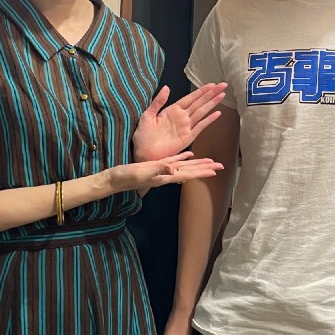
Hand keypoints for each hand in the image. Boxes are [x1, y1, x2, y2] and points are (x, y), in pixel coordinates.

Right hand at [105, 151, 222, 191]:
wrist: (114, 180)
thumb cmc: (126, 177)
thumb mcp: (141, 173)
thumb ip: (158, 170)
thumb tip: (174, 170)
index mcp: (165, 176)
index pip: (188, 174)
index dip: (201, 172)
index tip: (216, 171)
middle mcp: (166, 174)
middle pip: (190, 171)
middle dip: (205, 169)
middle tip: (220, 166)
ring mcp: (161, 170)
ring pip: (184, 166)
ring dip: (197, 164)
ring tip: (210, 162)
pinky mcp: (155, 165)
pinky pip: (174, 160)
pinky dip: (183, 157)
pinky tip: (189, 155)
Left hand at [133, 83, 227, 160]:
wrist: (144, 153)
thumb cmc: (143, 135)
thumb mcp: (148, 115)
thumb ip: (158, 101)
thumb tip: (167, 87)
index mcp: (172, 110)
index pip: (190, 98)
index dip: (201, 91)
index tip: (212, 84)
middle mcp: (182, 117)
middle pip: (199, 102)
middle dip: (211, 94)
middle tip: (223, 85)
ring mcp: (186, 127)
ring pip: (202, 112)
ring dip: (212, 103)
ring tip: (223, 95)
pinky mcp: (188, 138)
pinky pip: (200, 127)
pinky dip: (209, 120)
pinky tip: (217, 113)